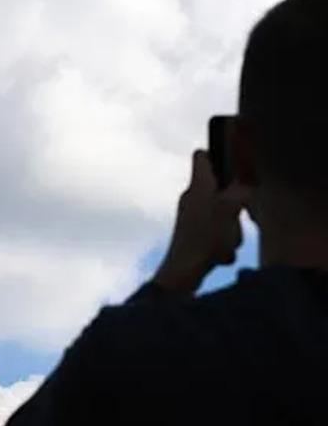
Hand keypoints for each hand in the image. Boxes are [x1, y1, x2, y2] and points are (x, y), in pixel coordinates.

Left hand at [152, 150, 248, 294]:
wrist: (181, 273)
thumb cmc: (203, 238)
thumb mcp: (230, 208)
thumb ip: (241, 189)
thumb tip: (245, 184)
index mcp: (197, 185)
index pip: (202, 156)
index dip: (218, 152)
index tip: (234, 159)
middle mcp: (190, 198)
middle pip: (220, 189)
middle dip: (236, 202)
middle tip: (240, 213)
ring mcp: (190, 218)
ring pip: (222, 216)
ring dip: (231, 229)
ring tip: (225, 240)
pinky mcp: (192, 237)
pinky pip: (217, 236)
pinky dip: (222, 245)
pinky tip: (220, 256)